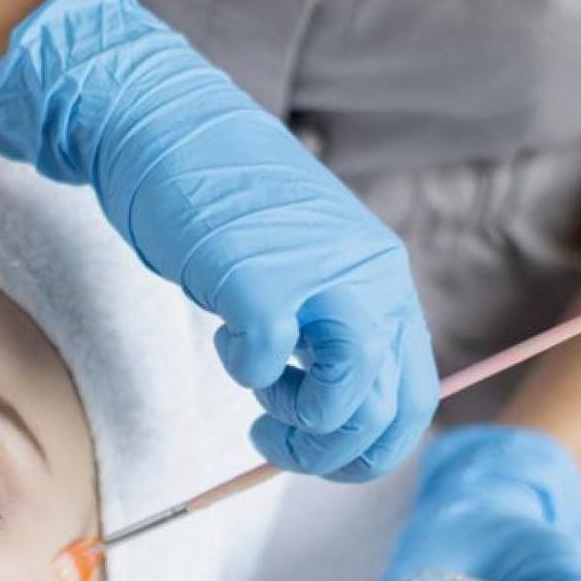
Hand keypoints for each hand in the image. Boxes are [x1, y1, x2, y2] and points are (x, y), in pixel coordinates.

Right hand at [0, 0, 438, 479]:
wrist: (166, 127)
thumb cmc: (225, 203)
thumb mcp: (304, 264)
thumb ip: (331, 326)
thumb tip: (333, 411)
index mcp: (384, 278)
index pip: (414, 397)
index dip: (372, 449)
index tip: (323, 453)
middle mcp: (368, 278)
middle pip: (382, 411)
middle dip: (329, 453)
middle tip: (276, 439)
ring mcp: (318, 277)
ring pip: (346, 399)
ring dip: (297, 423)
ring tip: (260, 394)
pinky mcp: (259, 277)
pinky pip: (268, 362)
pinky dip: (244, 371)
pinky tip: (228, 341)